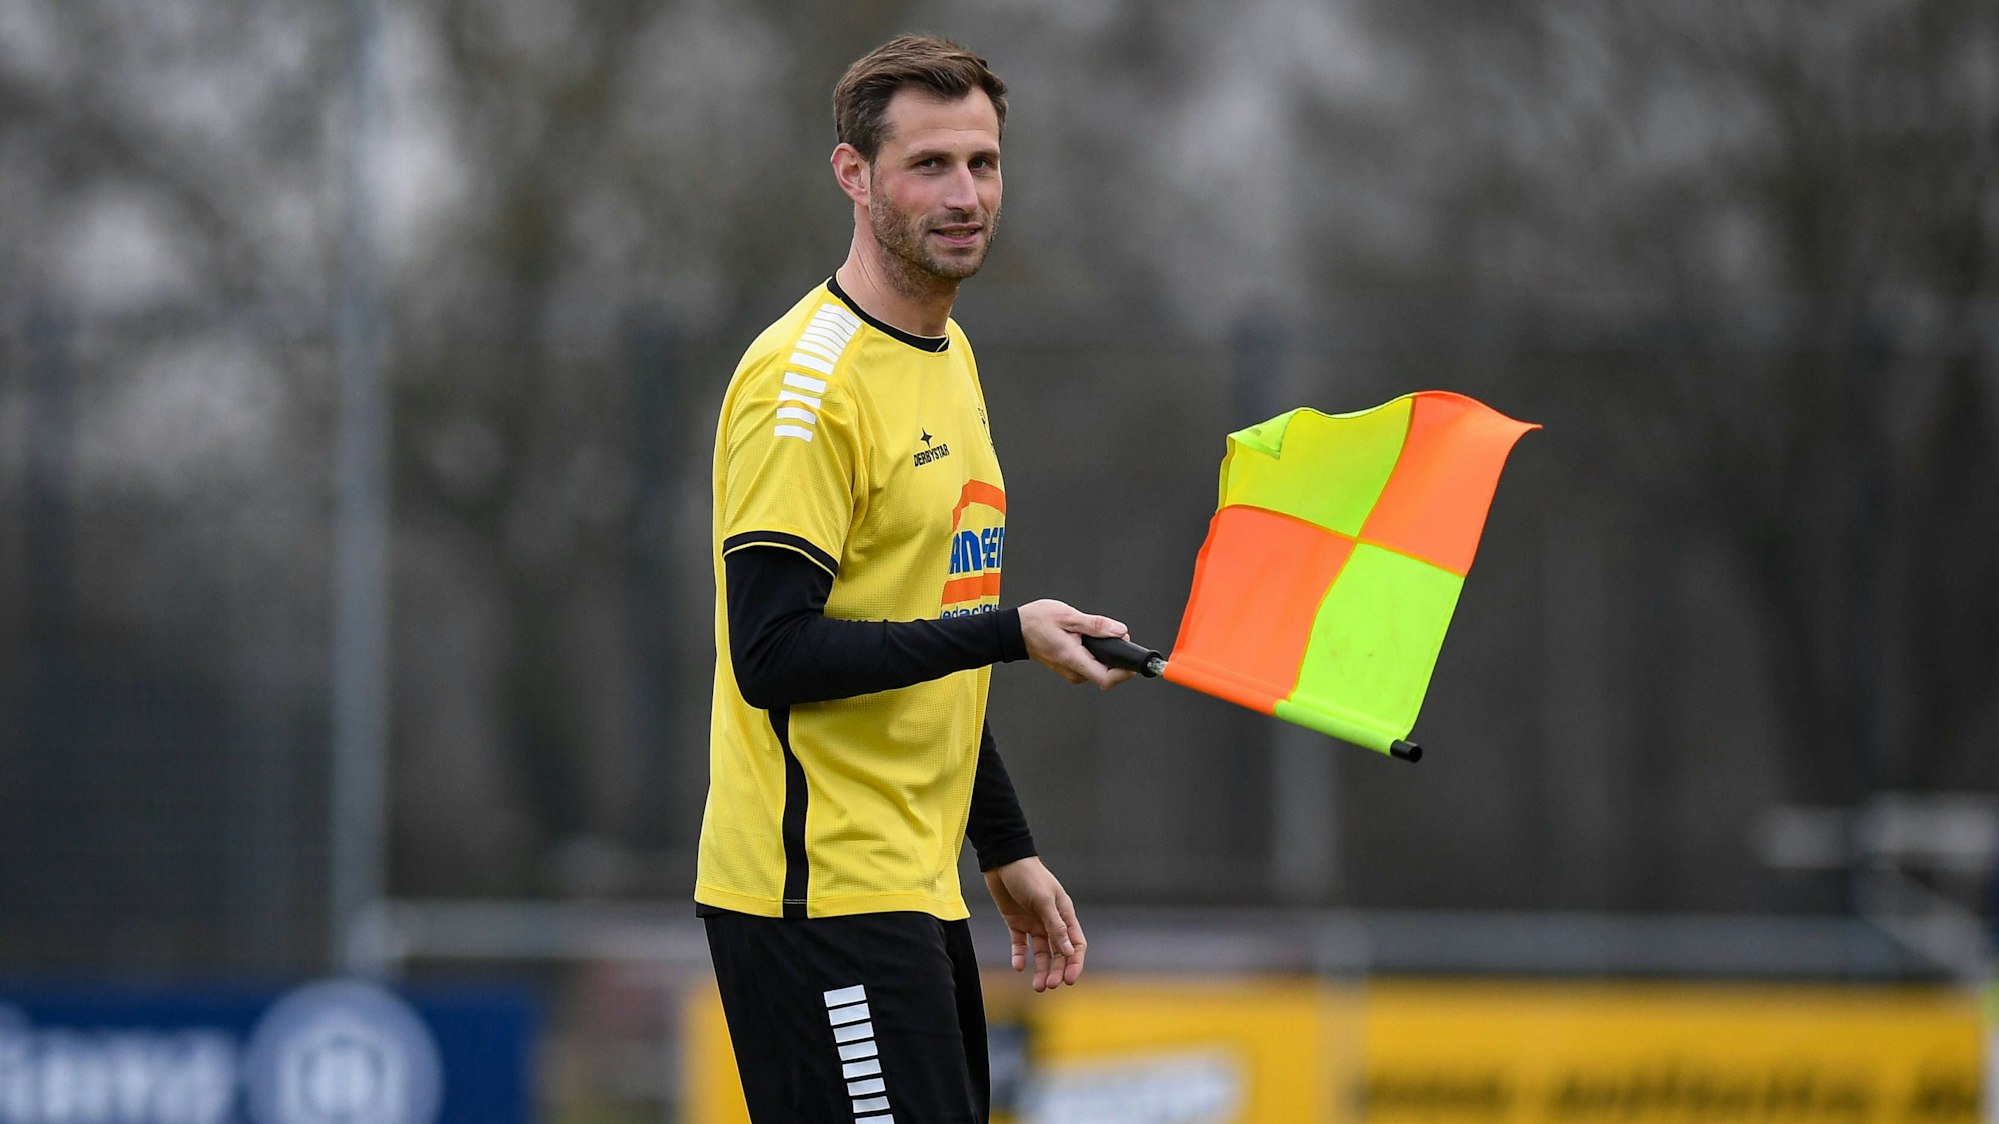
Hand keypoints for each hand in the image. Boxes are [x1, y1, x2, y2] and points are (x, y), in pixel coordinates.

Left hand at [984, 856, 1085, 991]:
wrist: (1003, 860)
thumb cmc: (1028, 875)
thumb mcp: (1043, 900)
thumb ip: (1055, 925)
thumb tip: (1069, 951)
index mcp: (1064, 914)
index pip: (1075, 944)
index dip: (1074, 963)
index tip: (1070, 980)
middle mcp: (1051, 921)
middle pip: (1059, 952)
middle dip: (1056, 970)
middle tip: (1049, 986)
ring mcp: (1034, 922)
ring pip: (1041, 952)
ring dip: (1041, 968)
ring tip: (1037, 986)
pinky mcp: (1016, 922)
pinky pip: (1020, 944)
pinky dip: (1020, 956)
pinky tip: (1019, 966)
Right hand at [1017, 600, 1136, 690]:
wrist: (1015, 630)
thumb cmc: (1036, 622)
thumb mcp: (1068, 616)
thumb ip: (1096, 625)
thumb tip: (1119, 630)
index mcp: (1074, 659)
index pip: (1107, 679)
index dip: (1124, 672)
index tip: (1130, 659)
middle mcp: (1073, 671)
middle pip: (1107, 674)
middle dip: (1116, 655)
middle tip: (1113, 634)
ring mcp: (1071, 672)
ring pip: (1099, 668)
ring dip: (1105, 653)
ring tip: (1094, 634)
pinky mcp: (1070, 669)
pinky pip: (1090, 665)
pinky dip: (1095, 653)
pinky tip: (1086, 639)